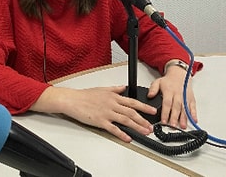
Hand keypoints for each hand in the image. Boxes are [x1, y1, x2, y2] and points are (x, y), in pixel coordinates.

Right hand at [33, 85, 156, 142]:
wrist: (72, 100)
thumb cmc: (85, 95)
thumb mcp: (103, 88)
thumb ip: (115, 89)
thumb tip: (124, 87)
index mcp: (114, 96)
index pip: (133, 101)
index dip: (144, 107)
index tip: (152, 111)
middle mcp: (112, 104)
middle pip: (131, 112)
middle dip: (143, 120)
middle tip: (151, 126)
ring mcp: (107, 113)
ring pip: (125, 120)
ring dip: (137, 127)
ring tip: (144, 132)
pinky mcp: (100, 121)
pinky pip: (113, 129)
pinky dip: (122, 134)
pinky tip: (128, 138)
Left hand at [147, 65, 197, 128]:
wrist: (179, 74)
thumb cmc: (168, 80)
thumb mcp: (158, 82)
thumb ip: (153, 89)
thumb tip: (149, 95)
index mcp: (169, 91)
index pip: (167, 103)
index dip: (165, 112)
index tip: (163, 121)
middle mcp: (178, 94)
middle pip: (176, 107)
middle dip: (175, 117)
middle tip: (173, 126)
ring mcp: (185, 97)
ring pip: (185, 108)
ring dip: (184, 118)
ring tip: (183, 126)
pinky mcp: (191, 98)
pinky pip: (193, 106)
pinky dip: (194, 114)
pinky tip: (194, 120)